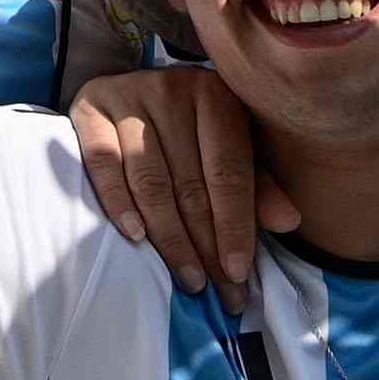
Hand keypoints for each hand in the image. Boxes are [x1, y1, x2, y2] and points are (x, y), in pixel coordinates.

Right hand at [69, 67, 275, 288]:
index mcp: (216, 96)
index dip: (235, 225)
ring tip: (186, 277)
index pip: (228, 172)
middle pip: (190, 184)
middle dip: (205, 245)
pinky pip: (103, 162)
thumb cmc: (190, 129)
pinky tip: (135, 236)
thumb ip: (256, 185)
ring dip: (169, 237)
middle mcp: (173, 89)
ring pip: (150, 181)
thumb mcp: (230, 149)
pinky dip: (118, 202)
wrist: (131, 90)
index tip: (239, 272)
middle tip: (216, 290)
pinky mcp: (89, 108)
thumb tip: (289, 222)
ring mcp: (129, 95)